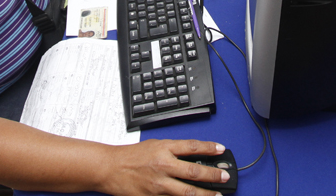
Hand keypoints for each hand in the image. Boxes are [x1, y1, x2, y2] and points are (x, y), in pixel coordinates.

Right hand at [99, 139, 229, 195]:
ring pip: (187, 192)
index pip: (192, 146)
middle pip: (194, 171)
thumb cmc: (131, 156)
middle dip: (213, 175)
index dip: (209, 148)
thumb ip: (174, 150)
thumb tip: (194, 156)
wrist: (110, 168)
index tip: (221, 149)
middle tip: (225, 177)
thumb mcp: (155, 145)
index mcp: (164, 148)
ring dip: (205, 195)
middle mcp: (163, 165)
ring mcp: (159, 184)